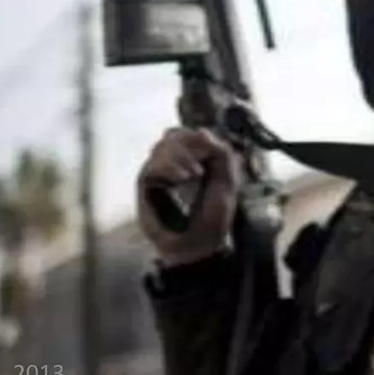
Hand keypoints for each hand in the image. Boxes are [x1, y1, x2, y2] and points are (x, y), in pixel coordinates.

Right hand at [136, 126, 237, 266]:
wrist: (201, 244)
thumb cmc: (214, 215)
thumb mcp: (227, 179)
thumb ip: (220, 152)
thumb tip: (200, 130)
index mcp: (191, 159)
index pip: (184, 133)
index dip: (195, 134)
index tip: (209, 146)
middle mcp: (171, 164)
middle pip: (171, 135)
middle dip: (188, 143)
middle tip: (202, 162)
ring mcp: (157, 175)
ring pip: (160, 148)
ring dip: (180, 156)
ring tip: (195, 175)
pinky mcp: (146, 189)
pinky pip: (151, 167)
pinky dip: (169, 167)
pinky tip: (183, 178)